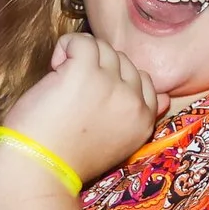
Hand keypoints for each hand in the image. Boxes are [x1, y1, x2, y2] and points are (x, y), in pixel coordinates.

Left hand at [0, 32, 165, 183]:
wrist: (41, 169)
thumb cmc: (69, 159)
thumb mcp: (118, 143)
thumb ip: (139, 117)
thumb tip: (166, 99)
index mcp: (143, 121)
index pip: (144, 81)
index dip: (117, 80)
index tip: (94, 95)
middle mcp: (132, 102)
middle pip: (124, 62)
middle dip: (98, 68)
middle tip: (74, 92)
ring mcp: (110, 84)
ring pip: (104, 48)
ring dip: (81, 57)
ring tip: (62, 79)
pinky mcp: (84, 72)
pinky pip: (82, 41)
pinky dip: (66, 47)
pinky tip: (55, 67)